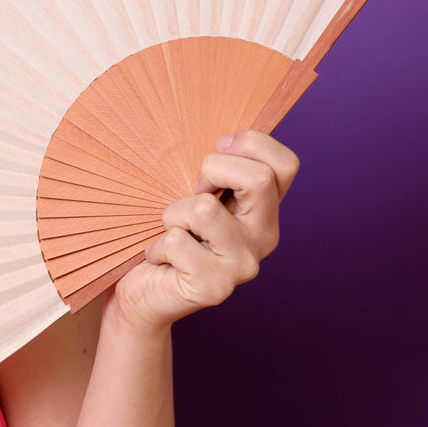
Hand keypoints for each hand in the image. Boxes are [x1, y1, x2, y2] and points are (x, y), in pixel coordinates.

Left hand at [113, 130, 298, 333]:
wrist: (142, 293)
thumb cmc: (165, 233)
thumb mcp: (194, 192)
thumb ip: (214, 170)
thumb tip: (217, 133)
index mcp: (265, 211)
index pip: (285, 164)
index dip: (249, 144)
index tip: (216, 148)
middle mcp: (264, 237)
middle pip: (258, 179)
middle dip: (209, 171)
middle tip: (189, 193)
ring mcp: (243, 265)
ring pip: (204, 208)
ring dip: (172, 213)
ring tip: (170, 234)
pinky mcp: (215, 287)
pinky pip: (177, 239)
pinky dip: (157, 245)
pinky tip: (161, 260)